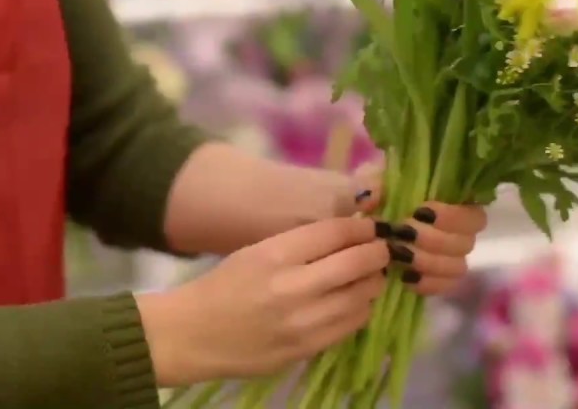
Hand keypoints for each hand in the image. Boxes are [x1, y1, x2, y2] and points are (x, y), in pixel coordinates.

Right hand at [138, 216, 387, 386]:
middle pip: (358, 263)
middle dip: (378, 253)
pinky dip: (360, 310)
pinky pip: (351, 325)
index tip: (373, 227)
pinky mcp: (307, 349)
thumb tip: (350, 234)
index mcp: (276, 255)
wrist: (194, 334)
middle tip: (382, 249)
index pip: (337, 232)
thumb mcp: (257, 251)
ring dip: (372, 282)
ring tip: (368, 276)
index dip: (364, 228)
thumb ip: (302, 243)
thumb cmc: (225, 285)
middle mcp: (293, 287)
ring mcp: (302, 322)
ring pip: (362, 296)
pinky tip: (353, 302)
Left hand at [340, 164, 487, 295]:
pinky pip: (445, 287)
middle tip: (402, 235)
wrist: (355, 235)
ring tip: (399, 256)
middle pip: (466, 243)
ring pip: (458, 267)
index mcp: (448, 201)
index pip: (474, 214)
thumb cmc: (366, 204)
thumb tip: (372, 195)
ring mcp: (449, 258)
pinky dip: (426, 283)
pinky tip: (404, 276)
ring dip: (428, 261)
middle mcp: (455, 231)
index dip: (453, 216)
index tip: (420, 212)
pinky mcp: (436, 280)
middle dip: (433, 240)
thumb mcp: (364, 187)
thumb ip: (370, 186)